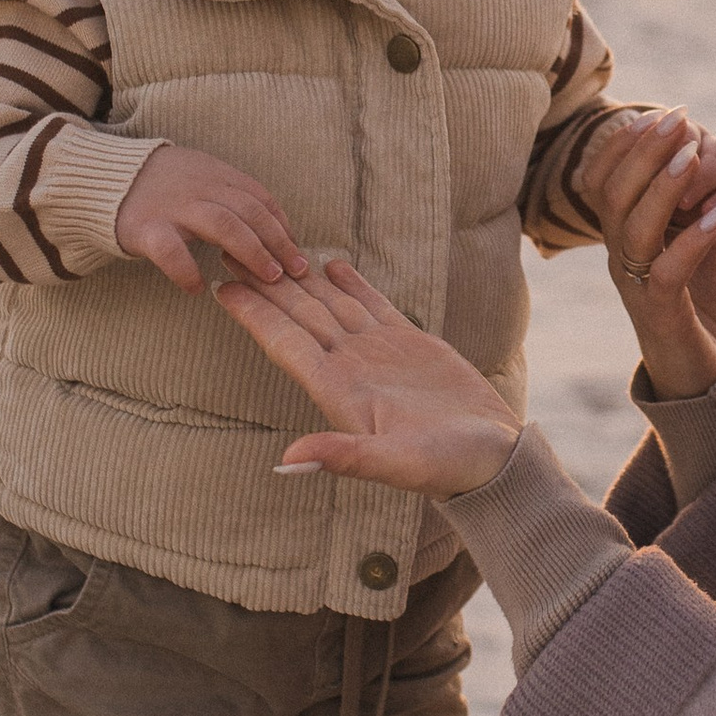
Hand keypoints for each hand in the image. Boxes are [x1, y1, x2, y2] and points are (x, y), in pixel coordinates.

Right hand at [115, 143, 308, 292]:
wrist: (102, 177)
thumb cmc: (159, 185)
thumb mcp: (199, 176)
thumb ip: (230, 195)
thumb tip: (273, 227)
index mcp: (214, 174)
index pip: (259, 198)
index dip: (283, 226)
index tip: (297, 251)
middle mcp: (199, 187)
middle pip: (249, 211)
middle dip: (277, 242)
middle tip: (296, 271)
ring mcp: (173, 207)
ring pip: (223, 225)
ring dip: (252, 252)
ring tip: (268, 279)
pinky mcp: (146, 228)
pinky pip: (172, 251)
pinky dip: (187, 271)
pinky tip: (197, 288)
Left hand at [217, 259, 520, 493]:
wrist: (493, 460)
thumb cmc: (447, 468)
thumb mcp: (396, 465)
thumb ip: (344, 458)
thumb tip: (288, 460)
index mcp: (340, 392)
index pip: (286, 344)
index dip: (254, 315)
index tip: (221, 287)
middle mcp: (351, 369)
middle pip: (299, 317)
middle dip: (265, 285)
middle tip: (230, 249)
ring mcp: (378, 354)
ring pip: (329, 306)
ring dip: (300, 279)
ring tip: (270, 248)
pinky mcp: (411, 344)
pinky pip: (371, 305)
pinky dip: (351, 282)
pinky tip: (332, 263)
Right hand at [585, 110, 715, 401]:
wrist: (700, 371)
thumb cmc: (702, 298)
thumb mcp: (711, 235)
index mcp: (622, 233)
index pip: (603, 178)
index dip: (626, 143)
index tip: (660, 113)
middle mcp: (620, 255)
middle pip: (614, 194)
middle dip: (646, 150)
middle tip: (679, 119)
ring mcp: (635, 284)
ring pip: (634, 227)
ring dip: (664, 187)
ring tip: (693, 157)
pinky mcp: (660, 313)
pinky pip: (667, 271)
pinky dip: (694, 241)